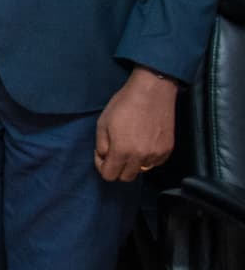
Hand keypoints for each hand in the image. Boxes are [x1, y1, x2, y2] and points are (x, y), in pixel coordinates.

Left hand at [95, 66, 177, 182]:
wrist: (152, 92)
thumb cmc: (124, 105)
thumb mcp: (103, 123)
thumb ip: (101, 145)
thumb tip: (105, 157)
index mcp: (122, 151)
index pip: (109, 176)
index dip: (102, 166)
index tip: (102, 154)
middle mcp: (141, 157)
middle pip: (126, 177)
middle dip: (117, 168)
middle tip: (114, 152)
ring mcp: (156, 154)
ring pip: (141, 170)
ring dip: (133, 162)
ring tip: (130, 144)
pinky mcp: (168, 149)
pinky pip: (155, 162)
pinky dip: (147, 158)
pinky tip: (143, 143)